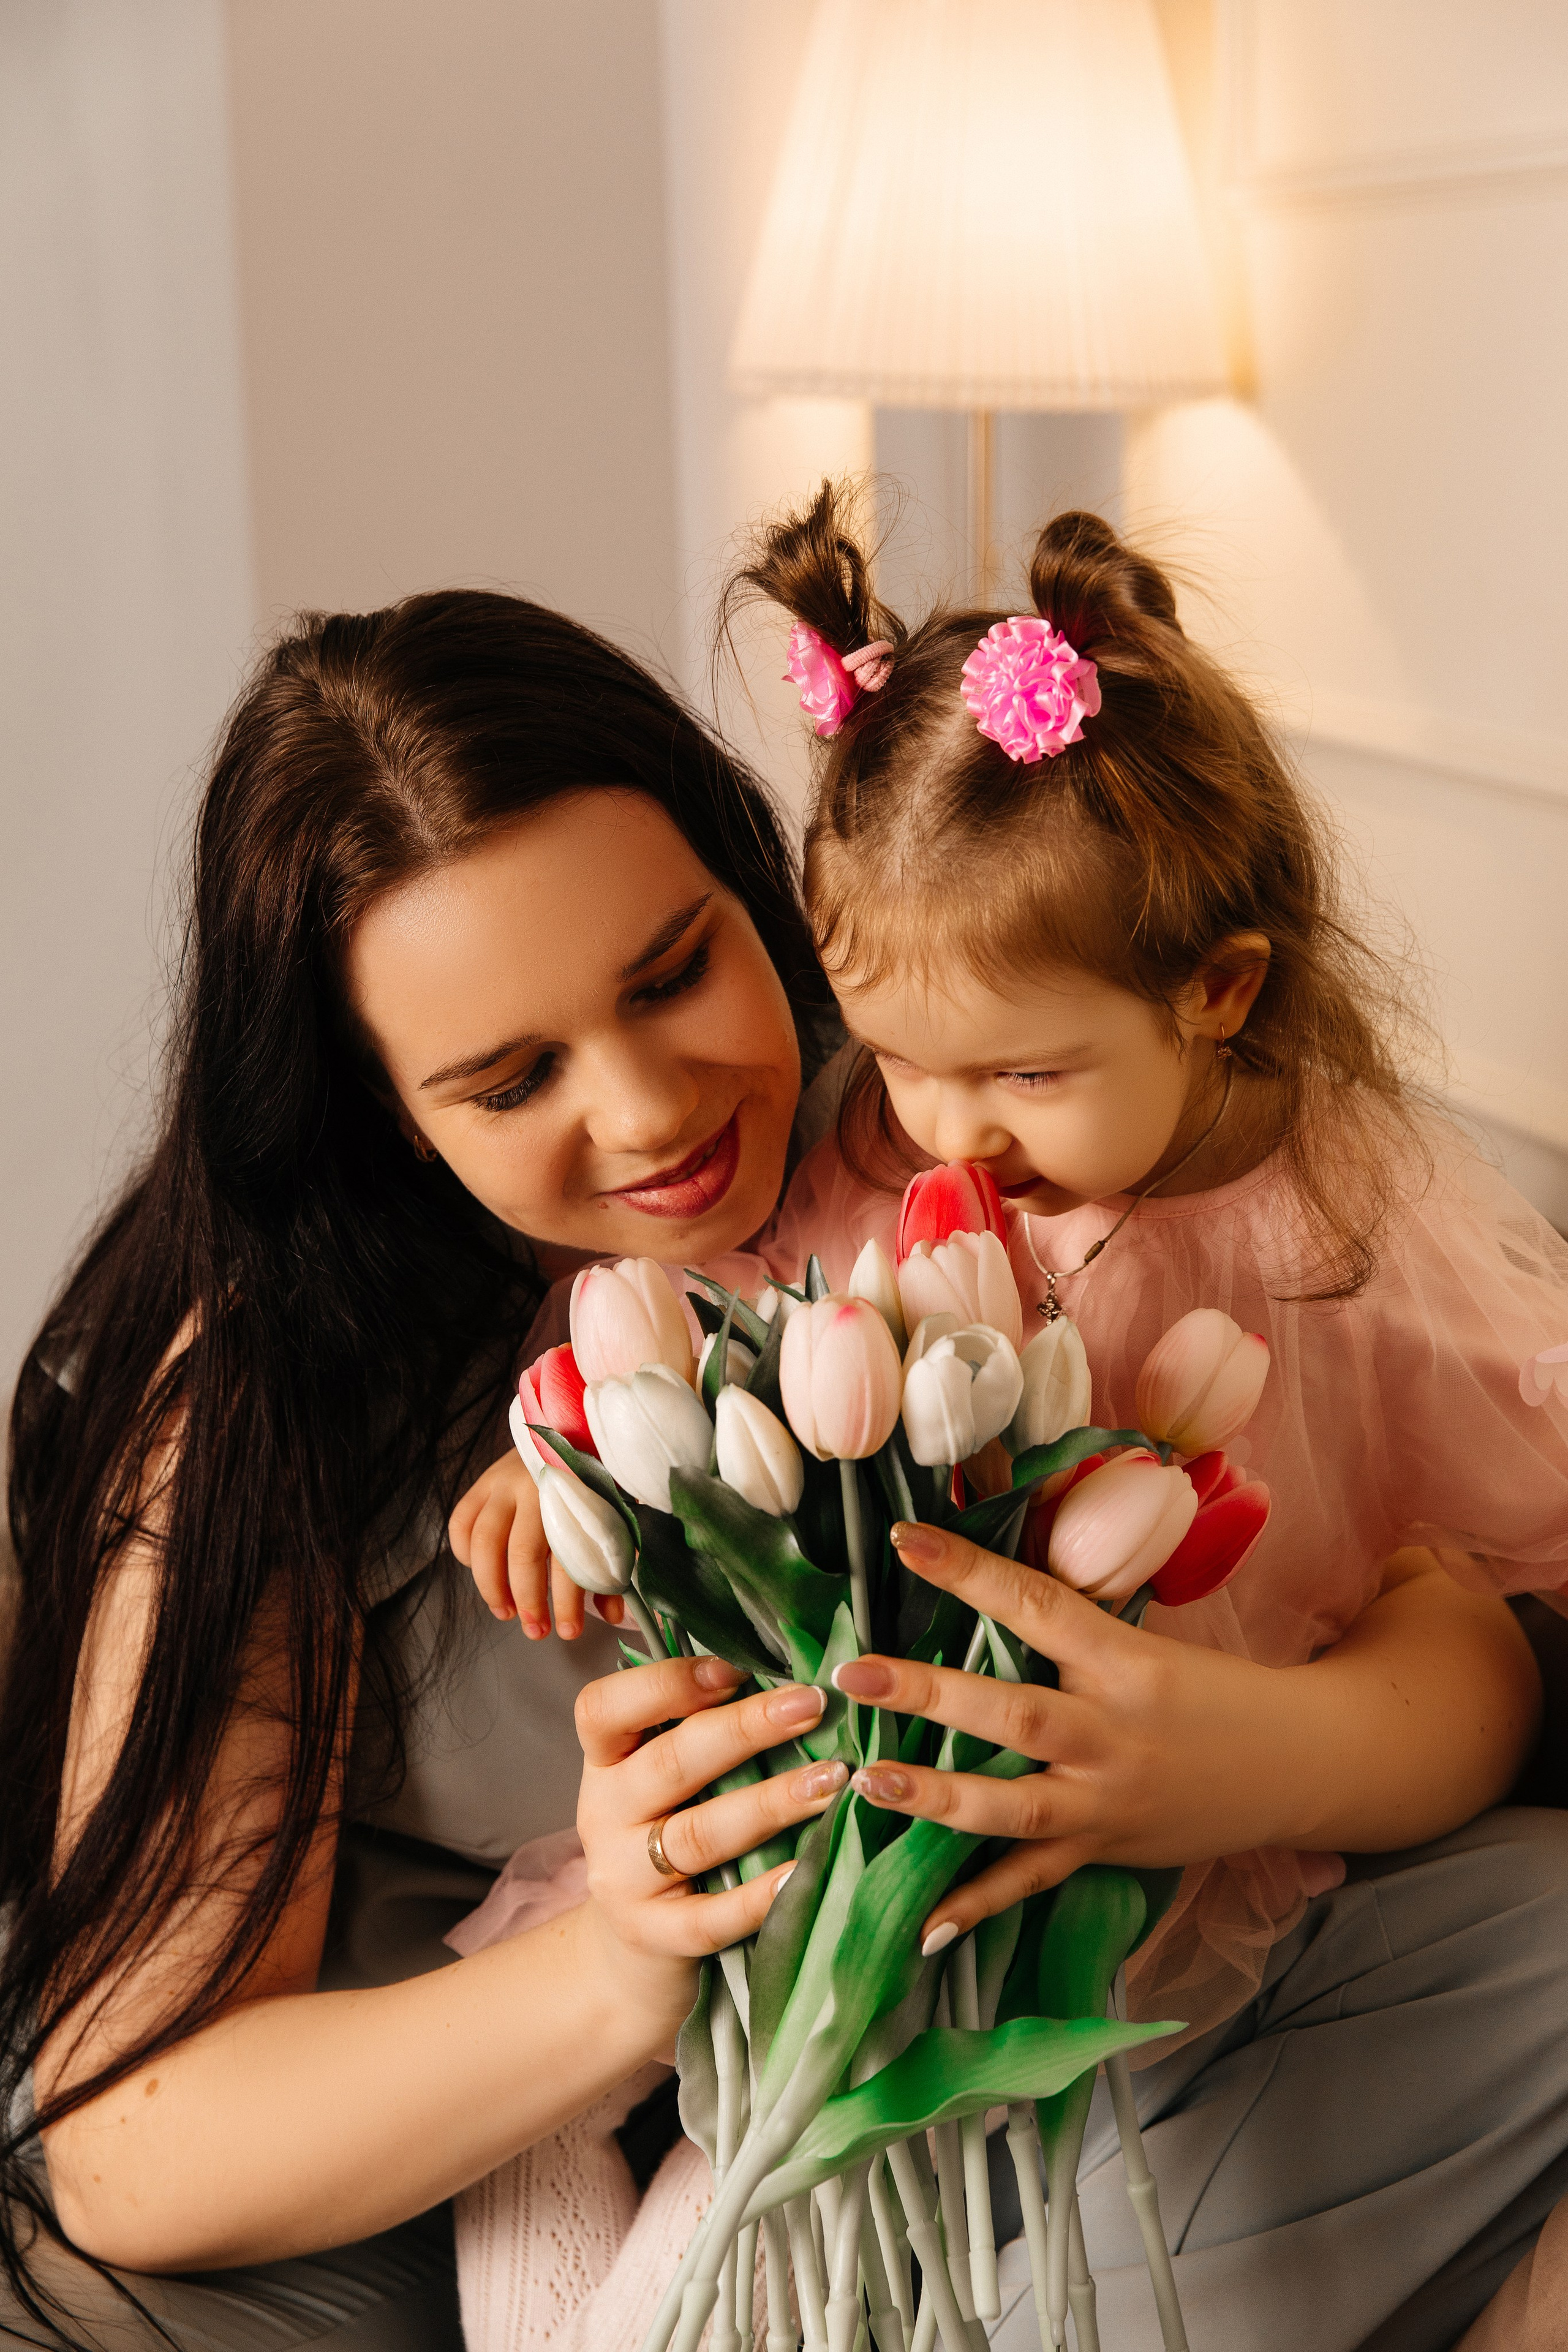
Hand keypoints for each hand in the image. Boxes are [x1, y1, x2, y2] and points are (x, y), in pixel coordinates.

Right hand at [448, 1449, 621, 1639]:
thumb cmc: (596, 1485)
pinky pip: (460, 1523)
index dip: (567, 1602)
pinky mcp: (483, 1481)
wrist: (575, 1429)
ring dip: (491, 1587)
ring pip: (484, 1543)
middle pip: (523, 1554)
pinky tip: (482, 1574)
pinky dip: (463, 1555)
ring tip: (505, 1613)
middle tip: (536, 1630)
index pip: (569, 1559)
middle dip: (528, 1601)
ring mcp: (504, 1483)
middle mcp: (537, 1489)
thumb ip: (610, 1567)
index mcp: (577, 1499)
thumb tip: (613, 1617)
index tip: (569, 1632)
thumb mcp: (612, 1521)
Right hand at [574, 1656, 847, 2024]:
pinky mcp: (656, 1936)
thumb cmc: (666, 1836)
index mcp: (606, 1763)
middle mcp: (604, 1815)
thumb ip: (699, 1729)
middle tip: (812, 1705)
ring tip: (833, 1780)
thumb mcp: (662, 1780)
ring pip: (699, 1833)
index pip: (605, 1709)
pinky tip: (806, 1870)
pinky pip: (712, 1916)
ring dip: (771, 1802)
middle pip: (670, 1762)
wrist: (632, 1951)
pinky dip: (760, 1894)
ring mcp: (625, 1881)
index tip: (736, 1668)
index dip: (665, 1684)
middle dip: (746, 1728)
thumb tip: (786, 1672)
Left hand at [832, 1522, 1536, 1949]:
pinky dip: (978, 1905)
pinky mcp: (1104, 1851)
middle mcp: (1113, 1733)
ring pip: (1014, 1805)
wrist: (1300, 1766)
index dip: (969, 1571)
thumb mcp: (1147, 1644)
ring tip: (869, 1780)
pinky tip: (922, 1923)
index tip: (903, 1539)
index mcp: (1126, 1663)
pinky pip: (1032, 1880)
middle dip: (932, 1695)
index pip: (1038, 1605)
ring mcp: (1107, 1801)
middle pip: (1015, 1714)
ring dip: (937, 1796)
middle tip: (856, 1674)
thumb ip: (1070, 1627)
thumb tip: (980, 1579)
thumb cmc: (1214, 1691)